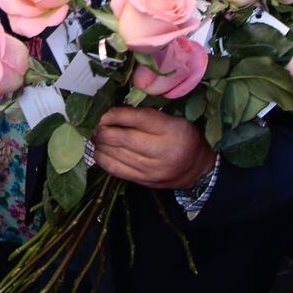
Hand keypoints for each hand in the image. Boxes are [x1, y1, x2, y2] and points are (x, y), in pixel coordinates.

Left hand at [92, 106, 215, 189]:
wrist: (197, 170)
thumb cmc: (184, 137)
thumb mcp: (175, 119)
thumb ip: (149, 114)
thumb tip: (115, 110)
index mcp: (171, 130)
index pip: (138, 119)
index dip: (116, 114)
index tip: (104, 112)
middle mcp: (161, 151)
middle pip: (123, 139)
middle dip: (103, 131)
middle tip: (95, 125)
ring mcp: (152, 169)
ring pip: (116, 156)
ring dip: (100, 144)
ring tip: (95, 136)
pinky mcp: (144, 181)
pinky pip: (117, 171)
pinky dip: (104, 159)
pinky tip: (100, 151)